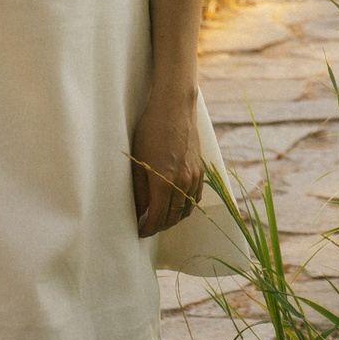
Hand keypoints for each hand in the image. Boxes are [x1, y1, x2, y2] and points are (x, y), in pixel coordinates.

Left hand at [130, 92, 203, 237]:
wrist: (174, 107)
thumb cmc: (151, 130)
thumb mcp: (138, 161)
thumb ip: (139, 191)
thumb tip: (137, 213)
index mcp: (165, 182)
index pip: (158, 218)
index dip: (147, 229)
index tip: (139, 231)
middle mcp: (183, 182)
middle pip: (173, 217)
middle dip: (159, 226)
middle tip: (146, 226)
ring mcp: (194, 176)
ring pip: (186, 210)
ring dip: (173, 218)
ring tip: (159, 217)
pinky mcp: (200, 169)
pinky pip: (195, 197)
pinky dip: (186, 206)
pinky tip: (175, 204)